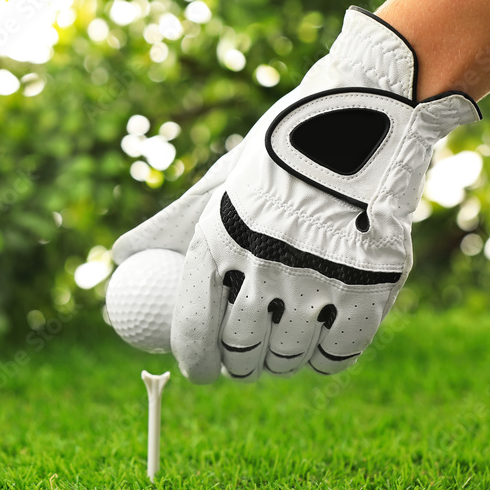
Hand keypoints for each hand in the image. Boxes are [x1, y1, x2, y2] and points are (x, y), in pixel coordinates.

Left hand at [113, 7, 480, 382]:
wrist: (368, 116)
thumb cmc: (282, 150)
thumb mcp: (221, 180)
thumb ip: (170, 225)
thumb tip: (118, 257)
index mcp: (217, 239)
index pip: (193, 326)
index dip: (194, 361)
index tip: (200, 373)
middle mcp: (262, 266)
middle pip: (242, 349)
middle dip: (239, 366)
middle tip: (244, 360)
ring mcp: (319, 280)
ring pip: (289, 355)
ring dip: (281, 362)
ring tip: (283, 346)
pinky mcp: (371, 290)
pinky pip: (339, 352)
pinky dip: (326, 358)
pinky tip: (321, 345)